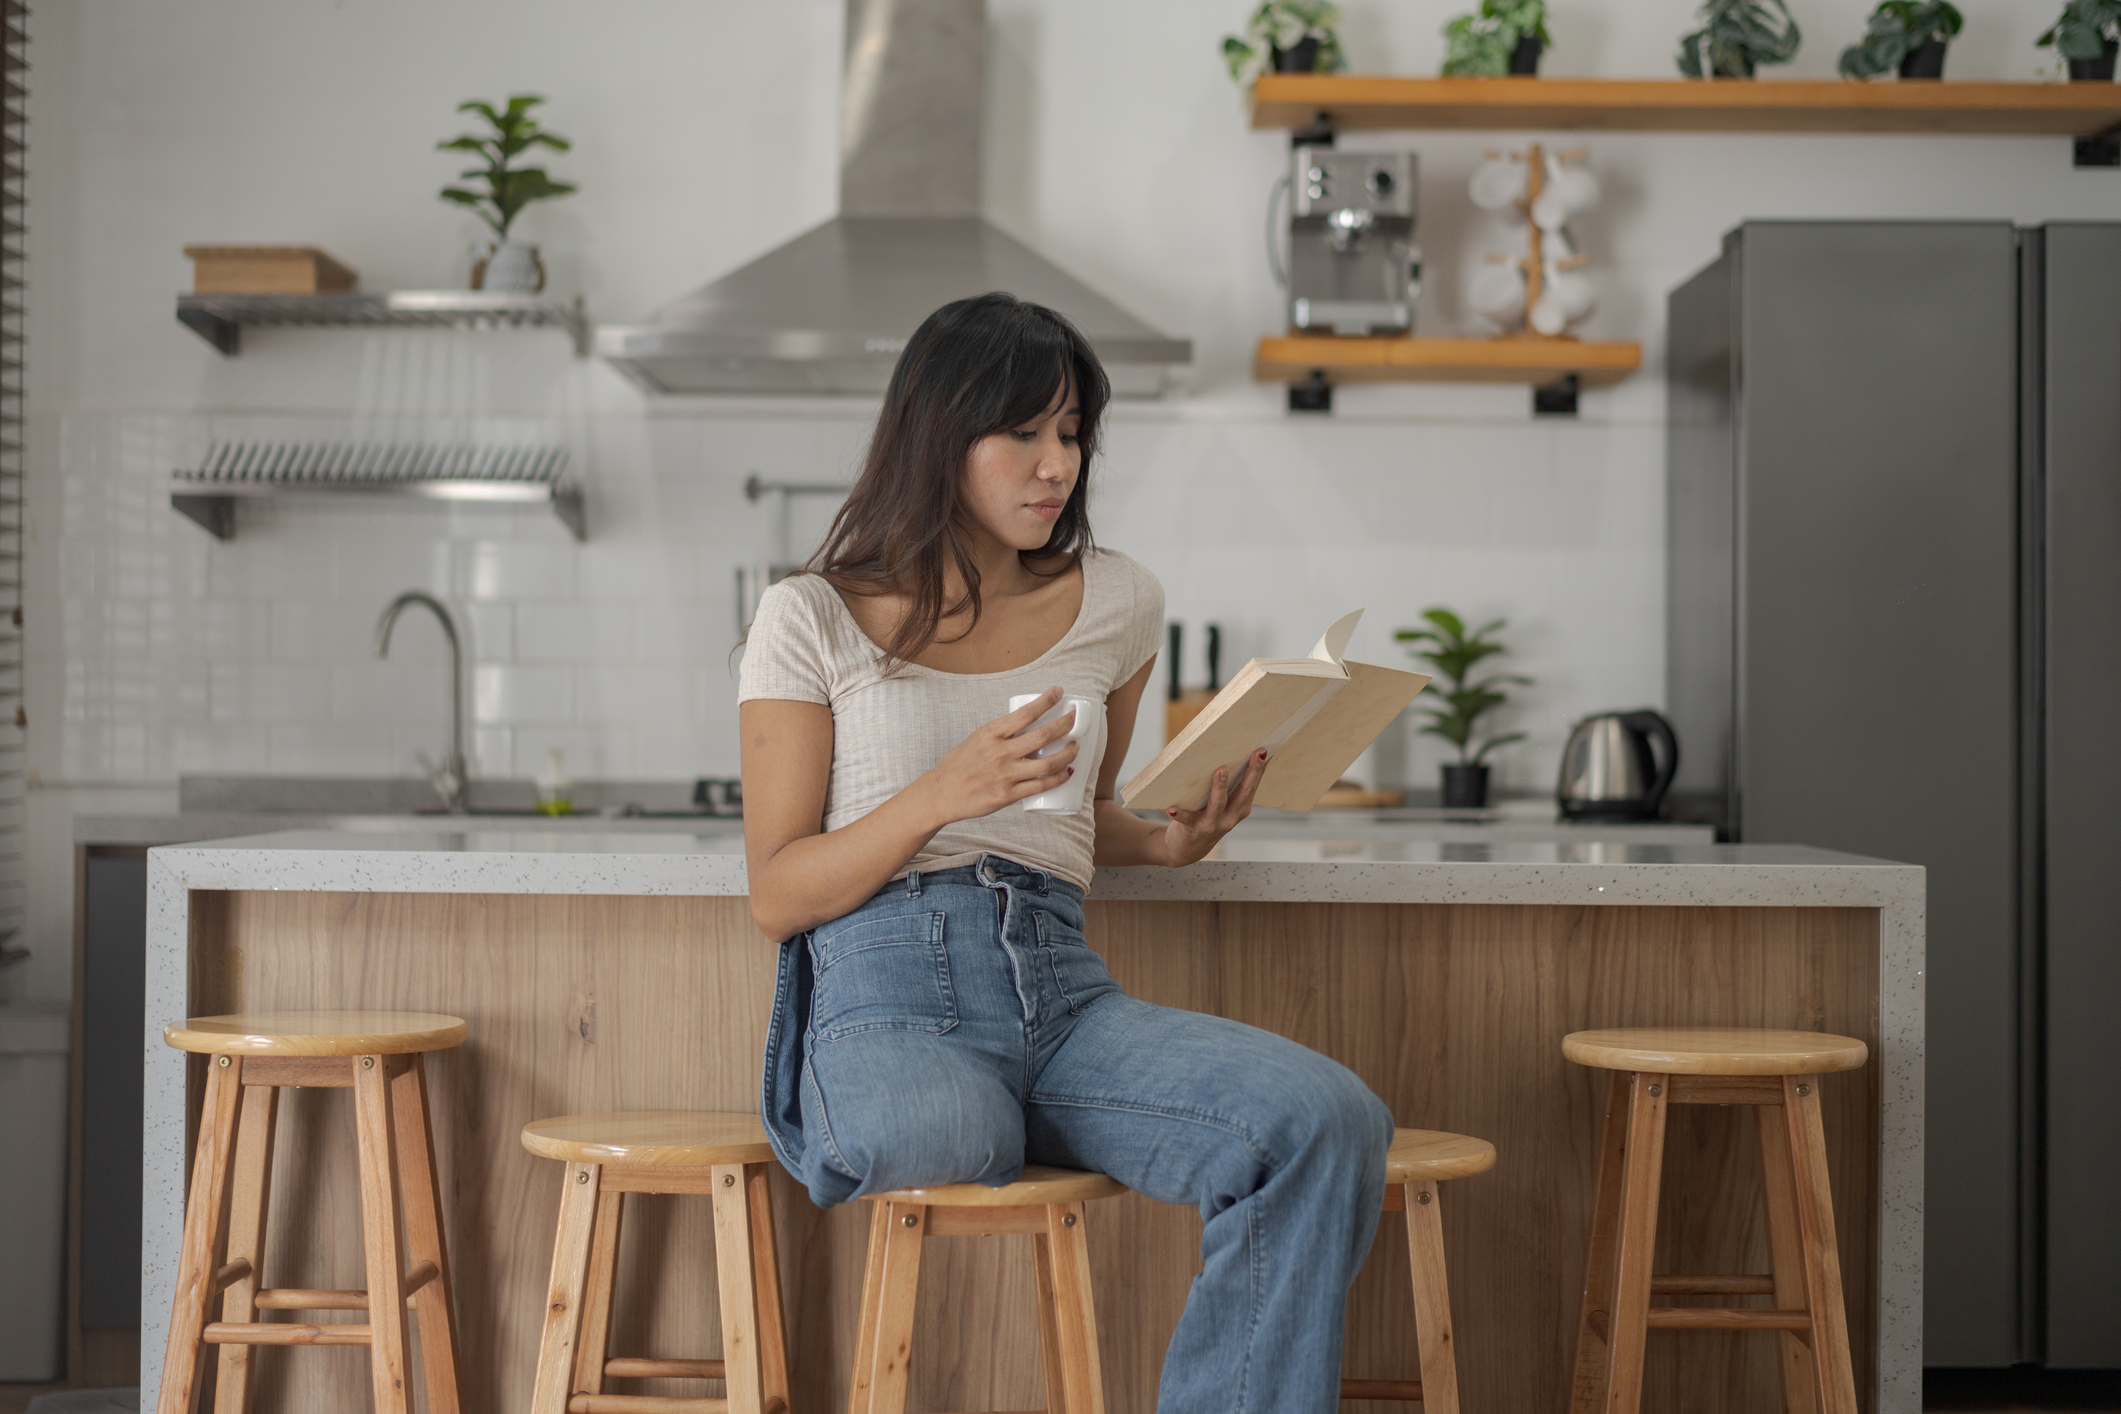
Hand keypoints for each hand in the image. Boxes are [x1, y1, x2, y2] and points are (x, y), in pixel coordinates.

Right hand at [915, 687, 1081, 826]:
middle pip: (1043, 736)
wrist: (942, 793)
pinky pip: (1041, 786)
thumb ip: (1001, 733)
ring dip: (1068, 753)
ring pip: (1048, 763)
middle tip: (1074, 719)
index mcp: (991, 734)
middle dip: (1065, 724)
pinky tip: (1068, 772)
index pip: (1026, 713)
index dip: (1047, 701)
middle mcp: (1000, 753)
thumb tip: (1029, 725)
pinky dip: (1059, 778)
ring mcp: (1006, 775)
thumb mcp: (977, 738)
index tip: (1059, 692)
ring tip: (1075, 747)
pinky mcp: (1008, 795)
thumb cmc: (959, 765)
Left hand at [1156, 749, 1266, 865]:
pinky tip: (1172, 809)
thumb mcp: (1224, 806)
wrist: (1186, 850)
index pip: (1252, 786)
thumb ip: (1230, 787)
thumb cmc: (1206, 818)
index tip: (1264, 750)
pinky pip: (1186, 820)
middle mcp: (1230, 817)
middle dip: (1251, 773)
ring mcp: (1212, 824)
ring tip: (1221, 771)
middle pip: (1243, 793)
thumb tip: (1236, 756)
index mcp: (1240, 808)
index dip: (1260, 768)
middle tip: (1255, 754)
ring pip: (1218, 805)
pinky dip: (1179, 814)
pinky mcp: (1192, 828)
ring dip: (1220, 788)